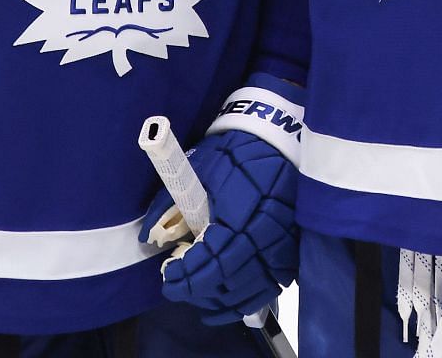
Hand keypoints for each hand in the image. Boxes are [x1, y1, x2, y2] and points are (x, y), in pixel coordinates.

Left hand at [140, 81, 301, 324]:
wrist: (280, 137)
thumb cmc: (236, 151)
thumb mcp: (199, 167)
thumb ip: (169, 203)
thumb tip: (148, 237)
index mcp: (241, 212)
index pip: (213, 258)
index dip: (188, 275)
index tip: (168, 279)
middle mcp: (266, 233)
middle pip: (230, 279)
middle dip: (199, 290)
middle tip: (177, 289)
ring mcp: (283, 244)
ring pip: (251, 289)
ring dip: (221, 301)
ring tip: (198, 298)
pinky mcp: (293, 249)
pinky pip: (271, 286)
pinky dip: (246, 300)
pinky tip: (226, 304)